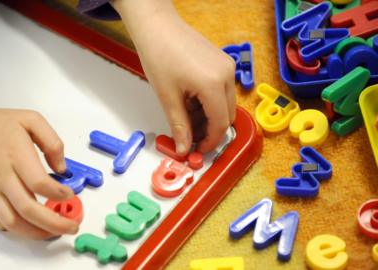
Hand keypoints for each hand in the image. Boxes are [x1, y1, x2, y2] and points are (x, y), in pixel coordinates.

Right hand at [0, 86, 77, 239]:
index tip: (70, 195)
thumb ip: (52, 142)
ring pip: (13, 222)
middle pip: (29, 209)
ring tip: (53, 232)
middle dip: (54, 223)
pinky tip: (29, 226)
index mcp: (17, 156)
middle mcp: (2, 177)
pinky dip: (15, 230)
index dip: (58, 194)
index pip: (39, 183)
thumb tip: (62, 169)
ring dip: (36, 232)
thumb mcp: (31, 120)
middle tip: (71, 226)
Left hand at [113, 0, 235, 154]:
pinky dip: (209, 101)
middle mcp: (226, 74)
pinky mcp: (222, 62)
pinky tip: (190, 102)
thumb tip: (184, 148)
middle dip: (209, 130)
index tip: (197, 150)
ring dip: (208, 116)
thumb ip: (179, 125)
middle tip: (189, 137)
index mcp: (213, 84)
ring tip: (185, 117)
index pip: (220, 124)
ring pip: (225, 103)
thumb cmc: (159, 54)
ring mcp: (226, 66)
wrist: (157, 26)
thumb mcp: (167, 96)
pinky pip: (222, 89)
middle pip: (227, 115)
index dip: (209, 141)